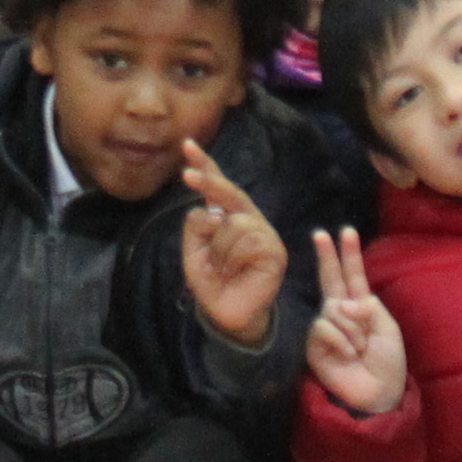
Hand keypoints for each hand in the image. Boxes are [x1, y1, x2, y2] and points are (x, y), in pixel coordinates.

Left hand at [177, 140, 289, 346]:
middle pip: (230, 192)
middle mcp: (250, 220)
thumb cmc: (213, 283)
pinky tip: (235, 272)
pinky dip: (232, 257)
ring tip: (222, 269)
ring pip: (233, 221)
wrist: (228, 315)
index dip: (206, 165)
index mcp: (230, 218)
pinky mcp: (274, 250)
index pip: (219, 187)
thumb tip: (207, 209)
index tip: (187, 145)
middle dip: (208, 182)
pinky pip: (246, 240)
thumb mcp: (194, 253)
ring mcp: (265, 234)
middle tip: (186, 174)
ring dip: (218, 248)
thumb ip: (196, 228)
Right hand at [299, 229, 406, 416]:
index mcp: (361, 306)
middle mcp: (341, 312)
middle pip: (330, 278)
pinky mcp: (315, 344)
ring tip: (359, 350)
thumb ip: (368, 308)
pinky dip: (341, 340)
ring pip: (333, 309)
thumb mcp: (387, 329)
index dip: (349, 254)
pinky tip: (348, 355)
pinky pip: (325, 327)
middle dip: (327, 255)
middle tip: (319, 233)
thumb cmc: (387, 362)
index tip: (346, 231)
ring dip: (352, 330)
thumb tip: (344, 302)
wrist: (378, 392)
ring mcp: (327, 327)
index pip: (353, 274)